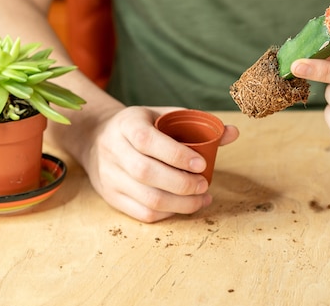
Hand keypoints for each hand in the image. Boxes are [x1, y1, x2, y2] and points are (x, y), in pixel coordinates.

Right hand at [84, 106, 238, 222]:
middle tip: (205, 185)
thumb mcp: (163, 116)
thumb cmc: (141, 126)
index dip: (176, 154)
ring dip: (180, 203)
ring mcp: (110, 176)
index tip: (202, 163)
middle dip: (182, 183)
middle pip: (146, 173)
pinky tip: (184, 206)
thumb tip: (233, 132)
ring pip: (146, 197)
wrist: (96, 138)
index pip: (147, 140)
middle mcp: (113, 150)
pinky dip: (168, 213)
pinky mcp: (111, 197)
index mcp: (126, 124)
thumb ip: (197, 124)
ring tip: (202, 199)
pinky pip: (142, 212)